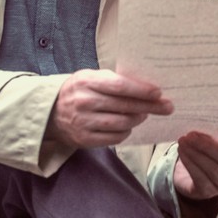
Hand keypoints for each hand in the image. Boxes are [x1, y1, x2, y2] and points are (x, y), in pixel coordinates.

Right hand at [46, 69, 171, 147]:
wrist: (50, 112)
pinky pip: (114, 138)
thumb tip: (145, 86)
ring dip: (137, 119)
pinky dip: (126, 132)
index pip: (119, 86)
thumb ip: (112, 80)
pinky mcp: (84, 140)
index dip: (141, 90)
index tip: (158, 92)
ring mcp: (83, 123)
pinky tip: (128, 125)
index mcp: (86, 82)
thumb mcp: (90, 77)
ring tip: (144, 114)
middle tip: (167, 106)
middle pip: (124, 106)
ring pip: (122, 123)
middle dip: (149, 106)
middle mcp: (84, 102)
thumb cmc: (78, 91)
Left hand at [174, 132, 217, 200]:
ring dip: (195, 153)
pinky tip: (182, 152)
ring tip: (183, 141)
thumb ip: (217, 134)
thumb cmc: (211, 151)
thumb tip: (202, 123)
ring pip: (212, 169)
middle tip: (191, 134)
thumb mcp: (217, 142)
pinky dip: (189, 163)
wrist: (198, 173)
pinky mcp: (208, 192)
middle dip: (207, 146)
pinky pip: (199, 177)